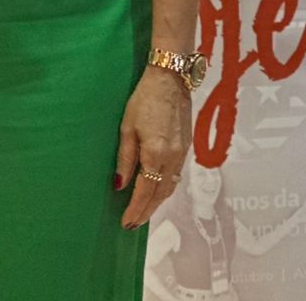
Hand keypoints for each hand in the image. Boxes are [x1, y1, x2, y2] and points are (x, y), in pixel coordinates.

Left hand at [115, 67, 191, 228]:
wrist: (170, 80)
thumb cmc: (143, 99)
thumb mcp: (127, 127)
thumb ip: (125, 158)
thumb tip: (119, 184)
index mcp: (155, 153)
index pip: (145, 191)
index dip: (136, 209)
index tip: (126, 223)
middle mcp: (172, 158)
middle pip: (160, 194)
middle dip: (147, 212)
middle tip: (133, 224)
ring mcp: (182, 154)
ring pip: (170, 187)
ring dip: (157, 203)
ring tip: (143, 213)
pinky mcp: (186, 148)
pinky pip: (176, 176)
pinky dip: (165, 189)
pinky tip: (157, 191)